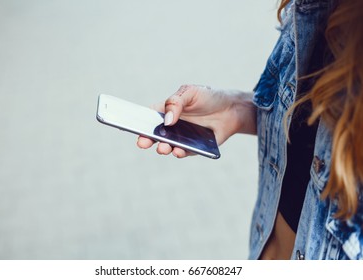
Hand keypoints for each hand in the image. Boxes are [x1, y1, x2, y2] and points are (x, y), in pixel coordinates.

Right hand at [137, 84, 255, 157]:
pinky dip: (180, 152)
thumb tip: (167, 120)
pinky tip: (178, 151)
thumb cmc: (208, 97)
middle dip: (146, 139)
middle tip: (143, 143)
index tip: (130, 126)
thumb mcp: (190, 92)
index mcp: (166, 111)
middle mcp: (171, 126)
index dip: (138, 122)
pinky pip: (184, 152)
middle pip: (155, 134)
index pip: (149, 117)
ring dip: (163, 148)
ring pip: (168, 146)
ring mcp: (182, 137)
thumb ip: (176, 102)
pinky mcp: (194, 147)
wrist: (231, 109)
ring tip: (163, 148)